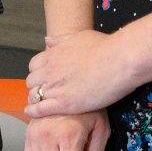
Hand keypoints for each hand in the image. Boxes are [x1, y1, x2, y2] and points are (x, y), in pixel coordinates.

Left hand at [23, 29, 139, 117]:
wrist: (119, 60)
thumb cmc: (105, 46)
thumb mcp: (79, 37)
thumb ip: (61, 40)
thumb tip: (47, 40)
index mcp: (53, 54)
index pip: (34, 65)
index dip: (39, 72)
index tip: (45, 77)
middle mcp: (50, 70)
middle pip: (32, 81)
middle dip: (37, 86)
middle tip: (46, 91)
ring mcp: (56, 87)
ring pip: (34, 95)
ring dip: (36, 99)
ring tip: (42, 103)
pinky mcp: (64, 104)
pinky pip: (40, 109)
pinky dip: (34, 111)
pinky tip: (32, 113)